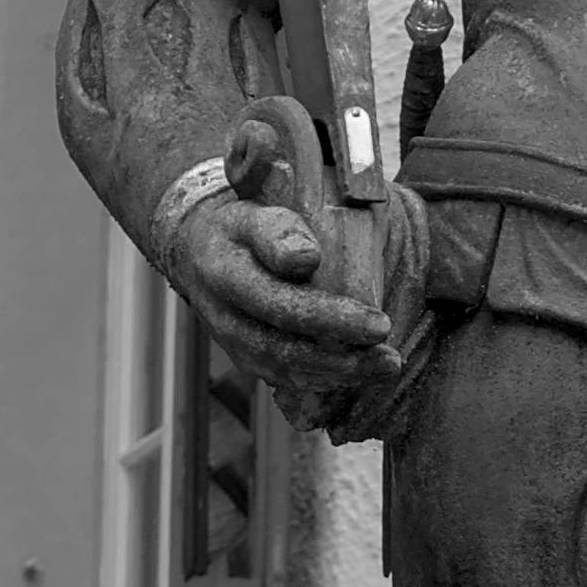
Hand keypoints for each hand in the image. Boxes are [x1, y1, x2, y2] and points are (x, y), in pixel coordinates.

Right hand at [164, 100, 420, 436]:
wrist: (197, 249)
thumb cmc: (238, 221)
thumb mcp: (250, 205)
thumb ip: (277, 229)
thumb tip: (306, 258)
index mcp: (223, 268)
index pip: (273, 298)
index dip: (324, 314)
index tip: (375, 320)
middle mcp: (223, 312)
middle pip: (281, 343)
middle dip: (340, 352)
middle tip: (388, 348)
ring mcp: (233, 341)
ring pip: (285, 368)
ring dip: (339, 373)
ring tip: (387, 366)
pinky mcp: (246, 358)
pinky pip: (285, 379)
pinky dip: (326, 382)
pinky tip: (363, 375)